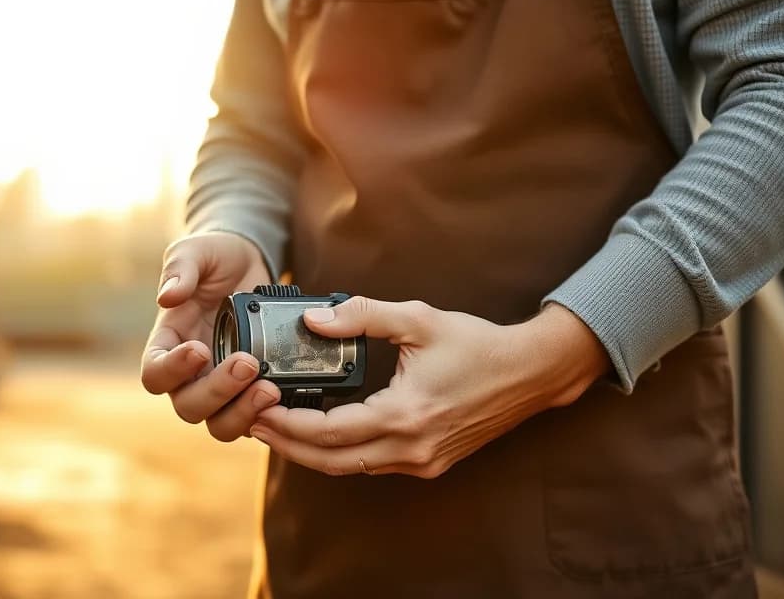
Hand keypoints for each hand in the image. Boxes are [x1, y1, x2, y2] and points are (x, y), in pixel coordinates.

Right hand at [140, 232, 282, 440]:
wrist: (251, 264)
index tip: (199, 349)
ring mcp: (221, 386)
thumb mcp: (198, 250)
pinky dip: (268, 415)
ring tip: (270, 389)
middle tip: (248, 363)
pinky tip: (284, 395)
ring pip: (220, 423)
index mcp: (168, 344)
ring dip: (243, 413)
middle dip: (218, 391)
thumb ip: (181, 268)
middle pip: (189, 406)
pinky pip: (255, 419)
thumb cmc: (215, 257)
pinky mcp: (251, 391)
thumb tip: (168, 295)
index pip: (155, 374)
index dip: (172, 371)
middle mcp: (190, 373)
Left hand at [250, 298, 608, 477]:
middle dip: (286, 445)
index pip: (327, 432)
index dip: (285, 425)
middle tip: (252, 422)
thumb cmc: (476, 344)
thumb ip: (361, 316)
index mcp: (404, 415)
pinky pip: (372, 464)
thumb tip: (313, 319)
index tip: (256, 408)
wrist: (530, 373)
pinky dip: (341, 452)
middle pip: (330, 461)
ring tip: (277, 426)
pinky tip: (322, 431)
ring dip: (310, 452)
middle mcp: (410, 449)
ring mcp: (421, 462)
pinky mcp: (429, 463)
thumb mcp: (417, 319)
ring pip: (350, 468)